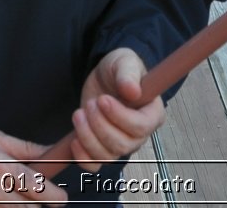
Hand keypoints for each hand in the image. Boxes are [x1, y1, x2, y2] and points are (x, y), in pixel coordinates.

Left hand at [68, 49, 165, 173]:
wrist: (104, 77)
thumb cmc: (120, 69)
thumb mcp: (124, 62)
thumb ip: (128, 75)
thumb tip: (133, 91)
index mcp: (152, 114)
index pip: (141, 127)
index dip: (120, 117)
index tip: (103, 99)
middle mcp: (139, 135)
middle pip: (122, 145)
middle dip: (100, 125)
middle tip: (90, 104)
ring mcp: (121, 144)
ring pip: (106, 156)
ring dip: (88, 137)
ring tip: (78, 114)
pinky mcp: (102, 148)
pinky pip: (94, 165)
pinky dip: (83, 157)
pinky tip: (74, 140)